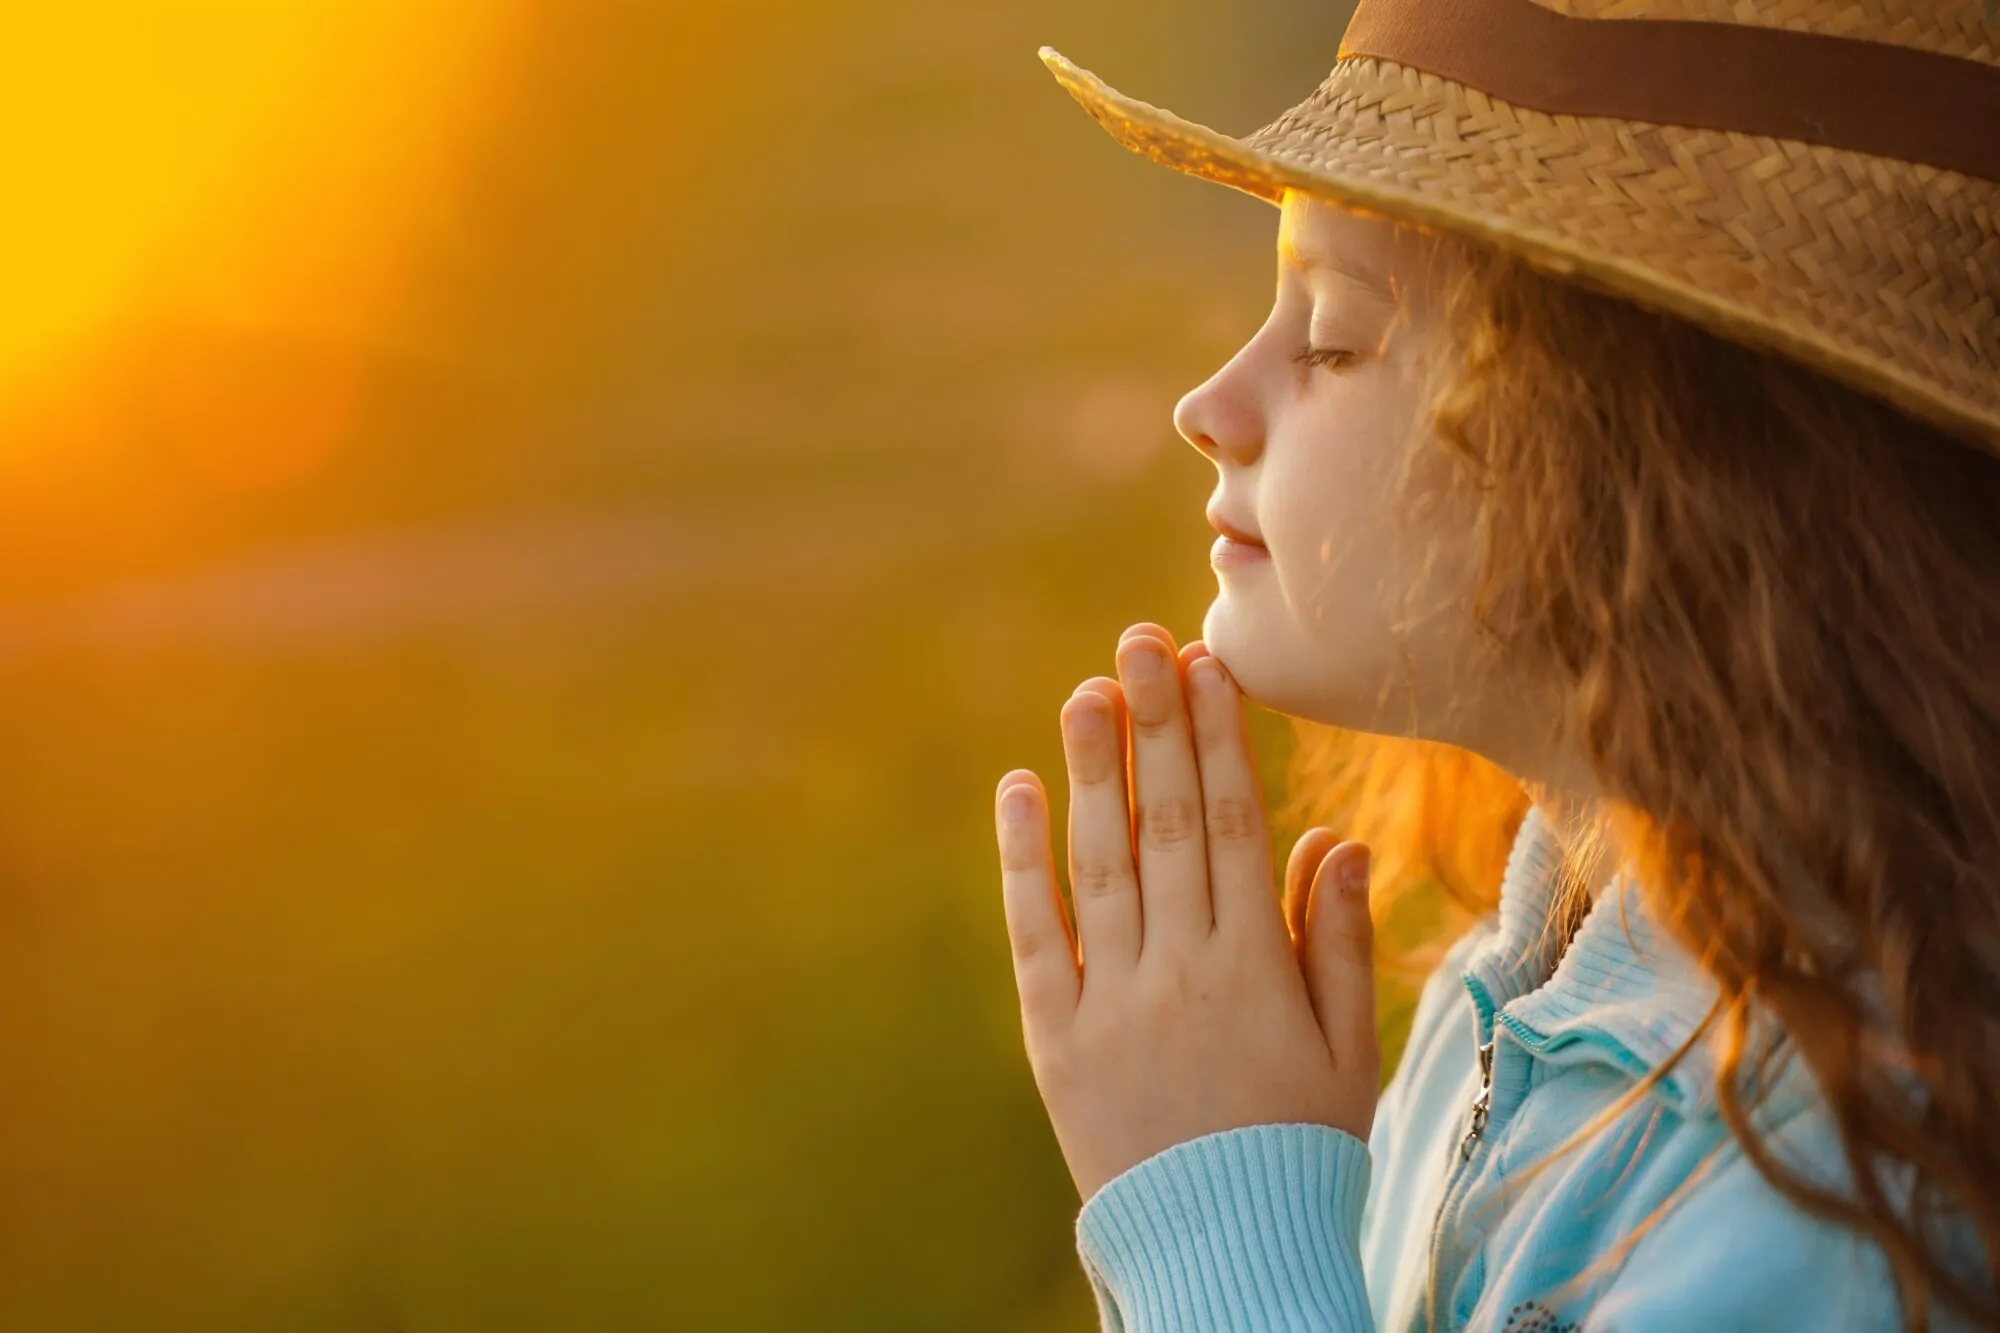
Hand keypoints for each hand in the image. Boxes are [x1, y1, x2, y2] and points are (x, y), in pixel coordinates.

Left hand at [992, 622, 1379, 1202]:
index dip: (1217, 740)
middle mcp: (1180, 970)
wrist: (1223, 1252)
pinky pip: (1036, 933)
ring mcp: (1111, 1002)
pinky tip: (1020, 789)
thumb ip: (1332, 941)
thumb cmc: (1298, 1149)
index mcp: (1254, 967)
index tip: (1205, 667)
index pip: (1232, 825)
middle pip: (1165, 825)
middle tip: (1138, 640)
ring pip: (1101, 864)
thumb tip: (1338, 838)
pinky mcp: (1056, 1037)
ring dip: (1093, 770)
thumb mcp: (1345, 1051)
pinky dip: (1024, 859)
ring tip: (1084, 689)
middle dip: (1153, 726)